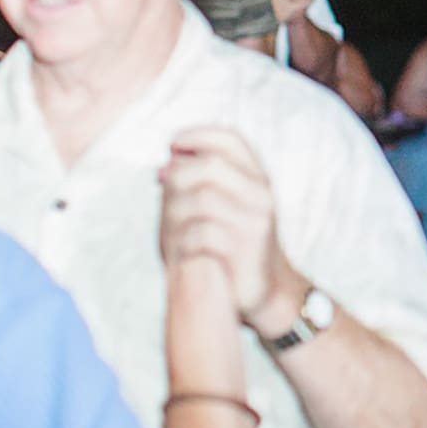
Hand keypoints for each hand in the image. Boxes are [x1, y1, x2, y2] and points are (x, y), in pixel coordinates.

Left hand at [159, 126, 305, 334]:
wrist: (264, 292)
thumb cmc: (233, 246)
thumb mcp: (224, 208)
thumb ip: (198, 185)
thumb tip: (164, 167)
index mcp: (258, 179)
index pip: (232, 140)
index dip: (198, 135)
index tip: (171, 144)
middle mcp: (262, 195)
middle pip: (211, 166)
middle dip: (178, 175)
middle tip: (162, 186)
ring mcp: (256, 222)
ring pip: (201, 199)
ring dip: (174, 211)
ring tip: (167, 227)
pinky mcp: (245, 250)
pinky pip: (201, 234)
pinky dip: (180, 241)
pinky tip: (178, 251)